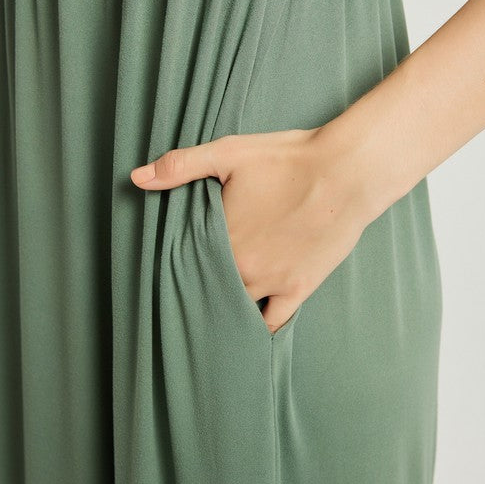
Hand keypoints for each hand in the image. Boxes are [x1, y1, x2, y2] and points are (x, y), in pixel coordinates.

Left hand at [130, 126, 375, 333]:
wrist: (348, 171)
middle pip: (206, 292)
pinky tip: (248, 331)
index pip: (182, 267)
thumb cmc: (289, 158)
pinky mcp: (299, 288)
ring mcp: (272, 283)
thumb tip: (136, 178)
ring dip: (222, 312)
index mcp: (220, 239)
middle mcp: (242, 268)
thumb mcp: (230, 152)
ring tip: (208, 319)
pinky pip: (274, 322)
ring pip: (235, 311)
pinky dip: (258, 328)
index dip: (172, 270)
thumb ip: (181, 166)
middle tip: (181, 300)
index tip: (163, 275)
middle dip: (195, 294)